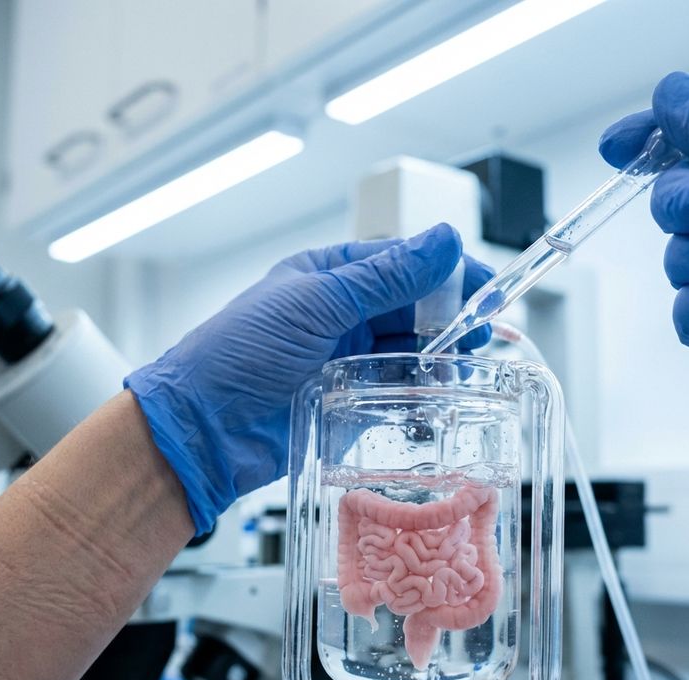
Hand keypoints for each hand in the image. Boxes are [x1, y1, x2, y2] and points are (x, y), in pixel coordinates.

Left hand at [126, 224, 491, 532]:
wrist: (202, 430)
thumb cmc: (239, 353)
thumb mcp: (316, 304)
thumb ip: (385, 277)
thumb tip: (443, 241)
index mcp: (330, 277)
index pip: (402, 262)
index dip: (447, 271)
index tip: (486, 283)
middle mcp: (341, 315)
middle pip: (413, 307)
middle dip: (450, 317)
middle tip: (483, 330)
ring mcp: (346, 359)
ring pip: (410, 350)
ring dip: (439, 355)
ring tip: (462, 365)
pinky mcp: (351, 402)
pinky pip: (397, 390)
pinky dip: (421, 391)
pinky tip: (438, 394)